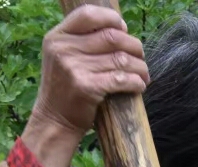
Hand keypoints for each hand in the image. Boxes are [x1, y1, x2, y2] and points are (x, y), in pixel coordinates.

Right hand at [20, 5, 147, 166]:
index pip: (88, 14)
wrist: (54, 121)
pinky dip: (136, 81)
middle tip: (140, 56)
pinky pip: (121, 78)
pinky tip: (139, 85)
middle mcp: (63, 49)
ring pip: (120, 58)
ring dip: (139, 66)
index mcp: (57, 37)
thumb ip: (82, 41)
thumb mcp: (62, 57)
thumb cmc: (66, 89)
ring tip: (143, 74)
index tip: (123, 29)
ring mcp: (73, 68)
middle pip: (111, 36)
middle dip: (133, 46)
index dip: (111, 19)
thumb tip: (120, 28)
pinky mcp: (87, 87)